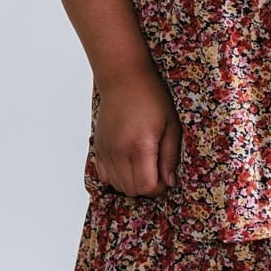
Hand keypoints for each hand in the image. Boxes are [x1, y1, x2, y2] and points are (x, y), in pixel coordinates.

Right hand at [92, 67, 182, 196]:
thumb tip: (170, 182)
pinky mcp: (98, 148)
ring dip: (133, 183)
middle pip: (132, 190)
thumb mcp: (172, 126)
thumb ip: (170, 157)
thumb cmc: (152, 98)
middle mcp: (120, 151)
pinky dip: (117, 177)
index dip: (159, 188)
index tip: (166, 178)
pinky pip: (105, 176)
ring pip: (118, 186)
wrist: (123, 79)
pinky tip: (129, 163)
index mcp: (141, 146)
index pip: (146, 187)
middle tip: (157, 171)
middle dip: (147, 187)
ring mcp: (106, 150)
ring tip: (143, 166)